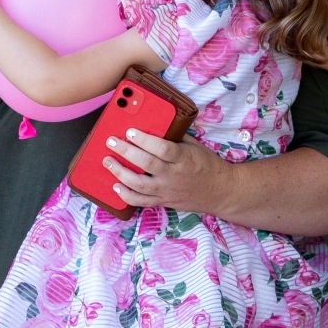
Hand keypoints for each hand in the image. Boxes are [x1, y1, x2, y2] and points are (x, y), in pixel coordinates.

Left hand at [103, 129, 234, 214]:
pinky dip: (126, 195)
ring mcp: (167, 190)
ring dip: (120, 172)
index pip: (162, 148)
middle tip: (111, 142)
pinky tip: (115, 185)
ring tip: (107, 161)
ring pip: (139, 184)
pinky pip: (141, 201)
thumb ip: (176, 138)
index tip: (130, 131)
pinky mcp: (163, 201)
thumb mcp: (195, 146)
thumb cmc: (207, 165)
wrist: (220, 191)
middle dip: (126, 152)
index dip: (144, 140)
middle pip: (146, 164)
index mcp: (184, 158)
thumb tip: (155, 125)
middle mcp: (174, 175)